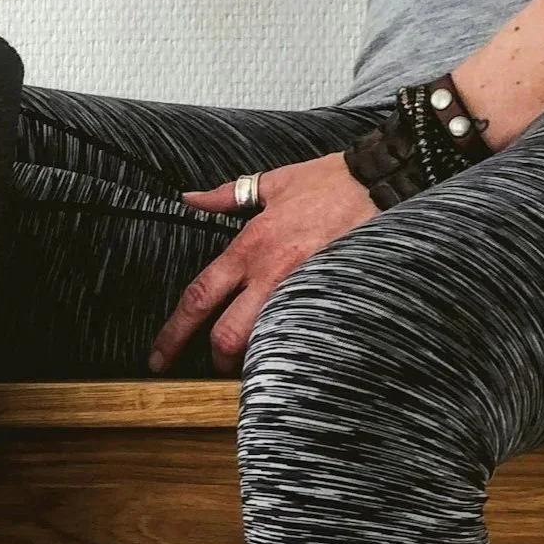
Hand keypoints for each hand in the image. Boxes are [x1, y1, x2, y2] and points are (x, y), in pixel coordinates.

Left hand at [148, 153, 376, 373]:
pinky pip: (306, 333)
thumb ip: (226, 196)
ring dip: (257, 356)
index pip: (198, 298)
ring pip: (267, 341)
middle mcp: (271, 273)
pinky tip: (294, 347)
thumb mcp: (273, 182)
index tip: (158, 357)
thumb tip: (191, 198)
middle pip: (228, 336)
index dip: (173, 334)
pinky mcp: (334, 296)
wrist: (386, 180)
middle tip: (217, 364)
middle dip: (218, 359)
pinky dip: (294, 344)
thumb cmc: (332, 181)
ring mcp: (304, 289)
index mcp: (248, 248)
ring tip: (257, 357)